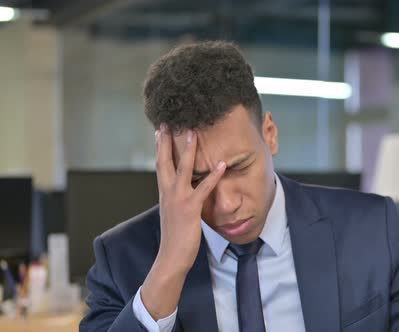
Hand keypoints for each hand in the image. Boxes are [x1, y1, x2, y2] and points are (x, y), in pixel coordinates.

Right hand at [141, 124, 225, 319]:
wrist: (171, 257)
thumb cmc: (176, 236)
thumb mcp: (174, 212)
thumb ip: (177, 198)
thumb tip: (183, 189)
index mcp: (164, 193)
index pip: (160, 164)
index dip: (160, 147)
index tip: (160, 130)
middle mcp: (168, 192)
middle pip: (165, 161)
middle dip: (166, 141)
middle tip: (168, 121)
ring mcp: (178, 200)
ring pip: (183, 169)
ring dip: (188, 150)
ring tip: (194, 132)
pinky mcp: (190, 209)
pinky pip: (204, 188)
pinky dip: (213, 176)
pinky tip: (222, 164)